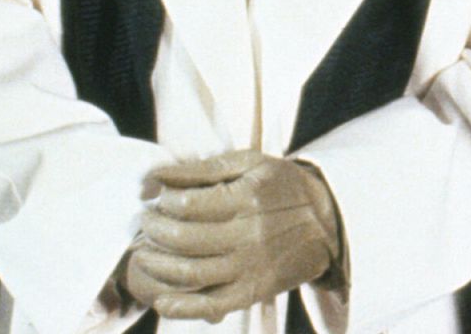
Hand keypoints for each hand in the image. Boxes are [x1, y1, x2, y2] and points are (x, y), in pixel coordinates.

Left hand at [127, 149, 342, 322]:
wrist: (326, 221)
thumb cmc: (282, 186)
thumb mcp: (249, 163)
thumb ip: (202, 168)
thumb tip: (158, 175)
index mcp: (246, 198)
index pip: (187, 204)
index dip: (160, 201)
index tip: (151, 196)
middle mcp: (248, 235)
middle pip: (183, 238)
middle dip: (152, 230)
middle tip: (144, 222)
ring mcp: (250, 267)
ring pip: (191, 273)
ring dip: (157, 265)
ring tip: (144, 253)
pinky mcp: (252, 292)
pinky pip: (211, 306)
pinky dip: (182, 308)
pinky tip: (161, 300)